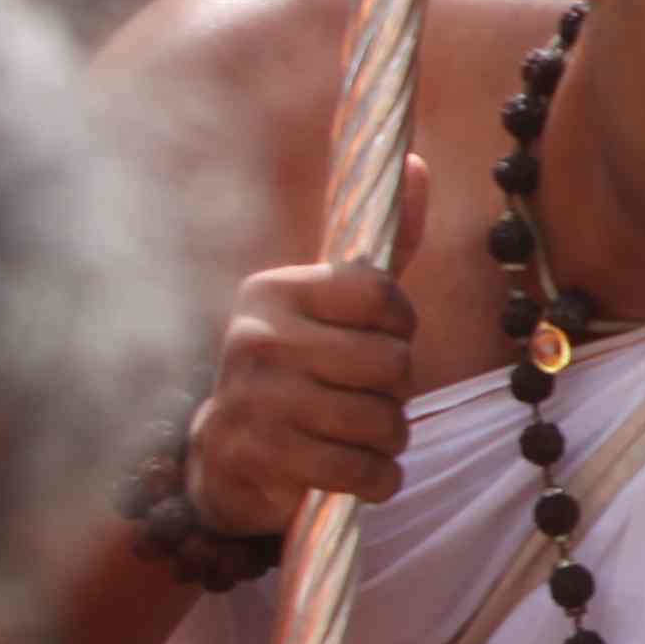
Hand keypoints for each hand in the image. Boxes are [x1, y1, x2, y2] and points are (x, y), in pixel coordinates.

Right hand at [186, 154, 429, 530]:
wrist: (227, 455)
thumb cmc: (301, 370)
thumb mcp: (335, 307)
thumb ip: (384, 247)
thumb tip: (417, 164)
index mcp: (274, 291)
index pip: (384, 296)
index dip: (400, 327)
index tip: (377, 340)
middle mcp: (255, 337)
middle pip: (393, 364)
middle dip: (396, 391)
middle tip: (365, 396)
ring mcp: (254, 398)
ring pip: (383, 421)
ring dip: (388, 438)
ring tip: (357, 434)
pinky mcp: (261, 457)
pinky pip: (363, 471)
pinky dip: (377, 479)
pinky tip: (356, 472)